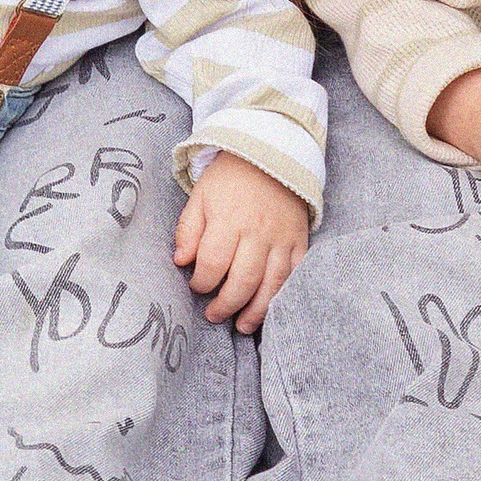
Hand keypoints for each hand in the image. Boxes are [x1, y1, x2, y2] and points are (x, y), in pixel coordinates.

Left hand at [172, 151, 309, 334]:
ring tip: (242, 325)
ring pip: (272, 284)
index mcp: (229, 220)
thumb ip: (189, 230)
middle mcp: (258, 232)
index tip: (196, 286)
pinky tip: (271, 308)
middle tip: (214, 315)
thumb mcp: (201, 196)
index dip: (202, 282)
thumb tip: (181, 262)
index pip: (213, 263)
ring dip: (256, 311)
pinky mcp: (299, 242)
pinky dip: (284, 295)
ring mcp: (282, 239)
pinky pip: (295, 275)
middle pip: (243, 281)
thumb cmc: (230, 179)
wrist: (271, 154)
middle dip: (226, 305)